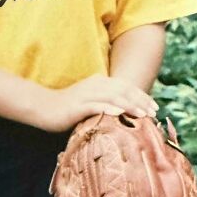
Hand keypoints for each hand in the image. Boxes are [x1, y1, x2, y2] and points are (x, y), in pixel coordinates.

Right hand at [38, 74, 157, 132]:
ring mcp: (86, 94)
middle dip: (141, 101)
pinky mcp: (77, 106)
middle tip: (154, 112)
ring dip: (129, 105)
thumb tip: (124, 112)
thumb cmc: (67, 107)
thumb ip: (106, 102)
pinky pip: (95, 106)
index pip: (126, 87)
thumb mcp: (90, 101)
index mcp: (99, 81)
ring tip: (142, 114)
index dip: (142, 96)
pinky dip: (108, 108)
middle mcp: (95, 85)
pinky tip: (118, 114)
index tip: (154, 107)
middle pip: (123, 90)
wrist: (42, 107)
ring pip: (112, 97)